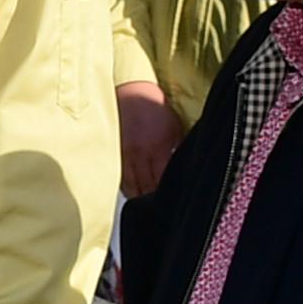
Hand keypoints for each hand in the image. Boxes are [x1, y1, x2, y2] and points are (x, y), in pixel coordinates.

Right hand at [116, 81, 183, 200]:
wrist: (131, 92)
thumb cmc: (155, 109)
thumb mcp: (175, 128)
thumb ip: (179, 150)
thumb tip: (188, 168)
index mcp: (157, 148)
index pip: (162, 181)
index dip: (166, 194)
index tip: (173, 203)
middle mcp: (139, 154)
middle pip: (145, 188)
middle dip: (153, 200)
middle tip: (162, 211)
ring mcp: (125, 155)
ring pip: (131, 187)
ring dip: (139, 198)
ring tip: (148, 208)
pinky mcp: (115, 154)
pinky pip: (120, 178)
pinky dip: (127, 189)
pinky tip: (134, 196)